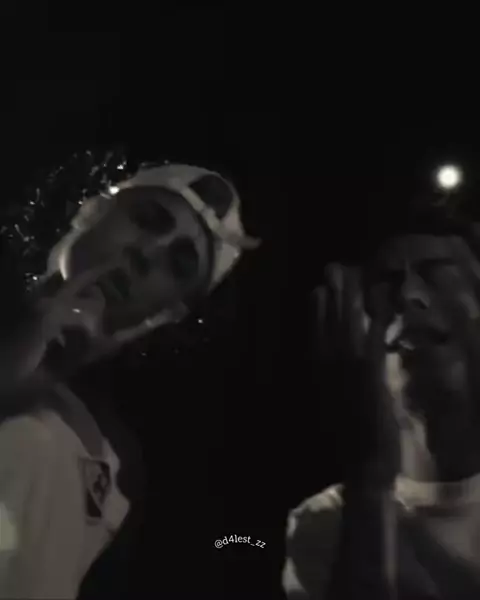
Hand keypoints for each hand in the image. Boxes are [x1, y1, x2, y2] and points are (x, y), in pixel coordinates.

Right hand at [315, 263, 400, 488]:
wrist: (363, 461)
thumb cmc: (344, 442)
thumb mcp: (325, 410)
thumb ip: (325, 384)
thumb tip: (322, 362)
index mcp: (320, 374)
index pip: (316, 336)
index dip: (316, 313)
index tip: (316, 291)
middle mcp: (333, 365)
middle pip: (333, 324)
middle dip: (334, 297)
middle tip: (333, 269)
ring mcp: (353, 367)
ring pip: (350, 326)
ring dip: (350, 300)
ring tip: (349, 275)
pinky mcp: (374, 373)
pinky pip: (374, 340)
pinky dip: (376, 320)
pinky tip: (379, 303)